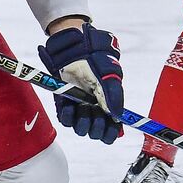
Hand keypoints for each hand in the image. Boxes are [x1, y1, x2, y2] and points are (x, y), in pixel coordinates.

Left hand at [38, 23, 123, 143]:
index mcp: (108, 105)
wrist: (75, 48)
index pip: (111, 130)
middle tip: (96, 112)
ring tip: (83, 108)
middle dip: (97, 127)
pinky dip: (68, 116)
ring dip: (83, 122)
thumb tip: (118, 116)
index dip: (111, 133)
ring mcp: (79, 108)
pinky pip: (66, 120)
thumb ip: (115, 96)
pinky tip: (70, 106)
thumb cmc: (95, 60)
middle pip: (96, 133)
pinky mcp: (64, 104)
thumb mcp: (109, 76)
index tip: (111, 129)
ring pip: (81, 129)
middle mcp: (94, 110)